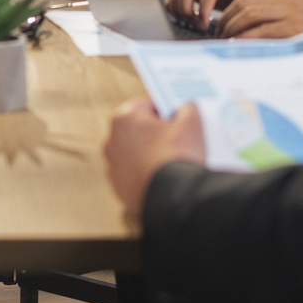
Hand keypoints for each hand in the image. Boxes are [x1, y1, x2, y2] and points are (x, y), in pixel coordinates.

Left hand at [104, 97, 205, 217]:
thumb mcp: (191, 123)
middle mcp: (112, 141)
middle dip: (156, 133)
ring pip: (135, 154)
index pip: (148, 106)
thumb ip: (187, 109)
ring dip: (150, 155)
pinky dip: (146, 175)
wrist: (173, 197)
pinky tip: (164, 178)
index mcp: (124, 118)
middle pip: (139, 130)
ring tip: (172, 161)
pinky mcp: (119, 189)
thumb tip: (186, 109)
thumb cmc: (177, 156)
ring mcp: (113, 167)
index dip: (166, 110)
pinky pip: (135, 175)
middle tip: (178, 139)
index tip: (178, 118)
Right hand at [165, 0, 283, 28]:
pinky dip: (177, 4)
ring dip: (180, 7)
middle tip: (197, 24)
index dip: (203, 10)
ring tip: (191, 21)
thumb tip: (230, 30)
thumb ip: (242, 13)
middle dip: (187, 9)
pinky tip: (187, 17)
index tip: (204, 25)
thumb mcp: (257, 2)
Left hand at [215, 0, 302, 39]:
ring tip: (226, 42)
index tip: (221, 26)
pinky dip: (246, 38)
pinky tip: (239, 45)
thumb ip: (270, 15)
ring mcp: (287, 12)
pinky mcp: (292, 27)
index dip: (228, 13)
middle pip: (243, 5)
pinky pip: (261, 32)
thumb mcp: (291, 11)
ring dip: (233, 30)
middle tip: (219, 36)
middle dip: (227, 22)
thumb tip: (243, 29)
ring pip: (249, 16)